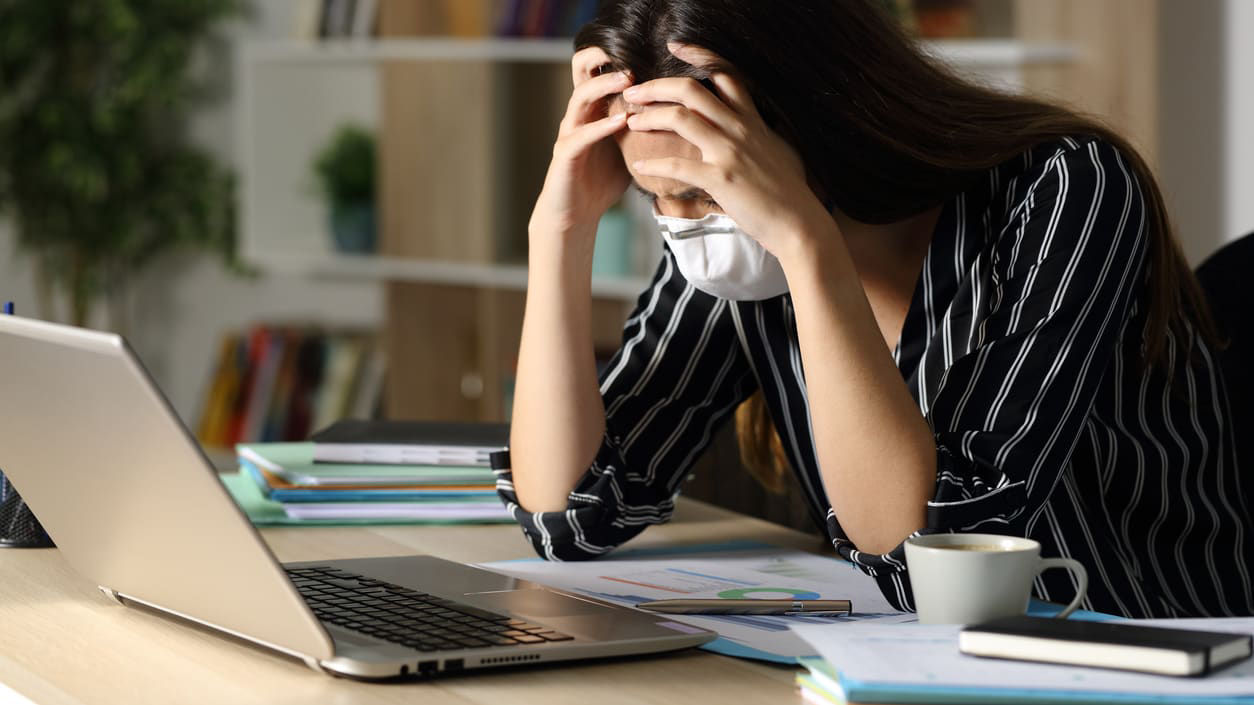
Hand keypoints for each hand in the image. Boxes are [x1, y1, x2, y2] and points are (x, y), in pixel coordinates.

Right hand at [529, 47, 632, 241]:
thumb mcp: (630, 148)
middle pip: (583, 72)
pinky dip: (601, 127)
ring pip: (580, 98)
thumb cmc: (603, 181)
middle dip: (607, 61)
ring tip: (628, 80)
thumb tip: (685, 119)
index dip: (617, 57)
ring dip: (604, 87)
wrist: (575, 215)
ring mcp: (569, 133)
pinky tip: (621, 122)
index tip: (650, 51)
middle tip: (636, 57)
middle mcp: (578, 115)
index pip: (600, 71)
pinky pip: (580, 135)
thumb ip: (646, 129)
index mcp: (594, 110)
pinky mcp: (564, 155)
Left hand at [624, 43, 834, 258]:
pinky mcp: (720, 179)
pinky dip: (655, 163)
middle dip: (657, 87)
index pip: (725, 75)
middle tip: (634, 92)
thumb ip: (762, 134)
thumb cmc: (790, 191)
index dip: (698, 56)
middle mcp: (740, 128)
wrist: (799, 223)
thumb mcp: (779, 150)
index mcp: (752, 120)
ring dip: (650, 117)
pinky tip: (640, 164)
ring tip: (631, 121)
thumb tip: (759, 128)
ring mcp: (729, 152)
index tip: (675, 48)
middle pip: (692, 90)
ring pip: (681, 118)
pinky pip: (679, 165)